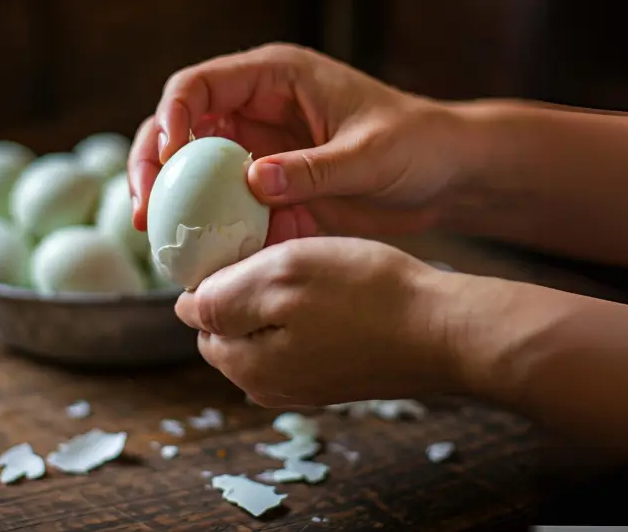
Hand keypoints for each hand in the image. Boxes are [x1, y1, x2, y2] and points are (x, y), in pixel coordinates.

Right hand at [128, 43, 477, 244]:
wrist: (446, 177)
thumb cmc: (417, 145)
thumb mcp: (369, 155)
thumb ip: (313, 168)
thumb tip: (251, 180)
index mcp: (275, 76)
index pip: (199, 84)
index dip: (171, 116)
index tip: (165, 157)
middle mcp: (256, 107)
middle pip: (178, 127)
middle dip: (151, 164)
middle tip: (142, 207)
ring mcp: (257, 149)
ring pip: (192, 170)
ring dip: (170, 201)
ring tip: (155, 237)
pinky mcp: (267, 188)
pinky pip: (223, 206)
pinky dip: (208, 228)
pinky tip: (200, 258)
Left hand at [174, 236, 465, 406]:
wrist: (445, 332)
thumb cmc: (367, 295)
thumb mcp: (281, 276)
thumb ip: (220, 296)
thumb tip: (182, 308)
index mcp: (242, 365)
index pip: (197, 312)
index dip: (218, 269)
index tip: (252, 241)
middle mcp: (264, 385)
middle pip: (229, 323)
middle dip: (246, 286)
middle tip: (287, 251)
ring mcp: (299, 385)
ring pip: (265, 326)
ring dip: (279, 296)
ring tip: (316, 267)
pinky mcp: (330, 378)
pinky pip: (298, 337)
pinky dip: (308, 311)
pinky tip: (338, 290)